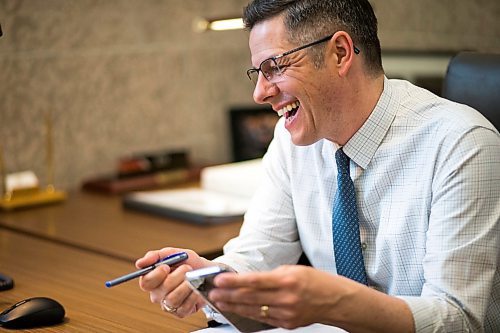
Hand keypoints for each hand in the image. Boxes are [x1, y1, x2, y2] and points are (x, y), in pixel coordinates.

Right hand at [136, 247, 211, 317]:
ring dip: (186, 286)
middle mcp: (158, 294)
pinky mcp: (180, 312)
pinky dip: (192, 296)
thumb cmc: (187, 262)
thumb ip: (155, 256)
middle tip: (187, 268)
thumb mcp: (172, 253)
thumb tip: (139, 263)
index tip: (166, 267)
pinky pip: (184, 307)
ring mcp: (168, 304)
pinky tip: (196, 289)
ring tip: (192, 278)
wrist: (204, 271)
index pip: (146, 282)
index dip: (156, 275)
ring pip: (172, 299)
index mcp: (152, 280)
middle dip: (177, 277)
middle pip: (161, 290)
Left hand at [208, 265, 353, 329]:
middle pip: (250, 297)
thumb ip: (271, 275)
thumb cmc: (316, 282)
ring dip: (234, 306)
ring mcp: (286, 313)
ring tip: (220, 302)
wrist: (335, 301)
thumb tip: (250, 280)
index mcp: (287, 280)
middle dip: (228, 295)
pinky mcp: (287, 323)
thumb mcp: (294, 270)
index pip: (254, 281)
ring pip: (253, 310)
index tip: (219, 280)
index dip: (234, 281)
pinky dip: (248, 313)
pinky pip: (263, 318)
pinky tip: (237, 310)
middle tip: (213, 293)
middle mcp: (286, 298)